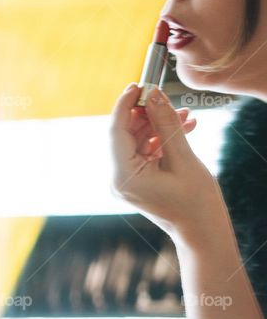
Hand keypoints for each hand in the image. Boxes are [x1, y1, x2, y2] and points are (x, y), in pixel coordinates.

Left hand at [109, 83, 224, 240]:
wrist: (203, 233)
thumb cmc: (196, 202)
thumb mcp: (183, 158)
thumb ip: (166, 125)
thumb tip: (154, 95)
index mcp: (123, 176)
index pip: (116, 131)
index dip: (125, 105)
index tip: (137, 85)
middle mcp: (118, 178)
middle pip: (126, 134)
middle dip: (146, 113)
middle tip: (163, 96)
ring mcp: (126, 180)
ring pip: (137, 140)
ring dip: (159, 125)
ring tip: (184, 114)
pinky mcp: (137, 179)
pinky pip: (145, 151)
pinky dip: (162, 139)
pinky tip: (185, 126)